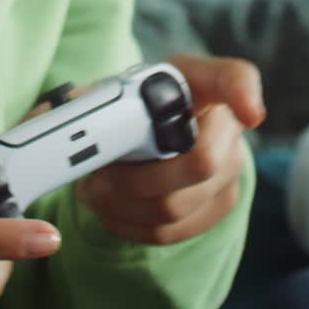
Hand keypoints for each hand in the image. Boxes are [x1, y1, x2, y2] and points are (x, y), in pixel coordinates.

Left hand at [77, 55, 264, 245]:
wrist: (146, 134)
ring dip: (122, 206)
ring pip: (176, 205)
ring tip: (95, 191)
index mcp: (201, 80)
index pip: (237, 78)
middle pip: (201, 162)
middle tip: (96, 177)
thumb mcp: (109, 90)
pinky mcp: (219, 206)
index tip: (249, 115)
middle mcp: (228, 124)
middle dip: (135, 179)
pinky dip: (130, 225)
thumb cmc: (128, 106)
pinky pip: (171, 230)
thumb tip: (59, 117)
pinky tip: (113, 207)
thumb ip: (86, 100)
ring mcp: (231, 168)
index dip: (245, 95)